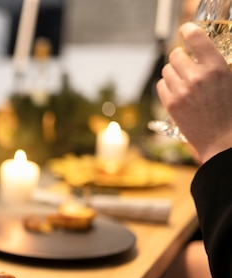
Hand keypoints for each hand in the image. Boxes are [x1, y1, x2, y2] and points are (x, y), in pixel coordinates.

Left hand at [157, 22, 231, 162]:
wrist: (222, 140)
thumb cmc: (230, 111)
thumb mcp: (231, 81)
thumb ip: (215, 66)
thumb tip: (202, 55)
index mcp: (216, 68)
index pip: (196, 38)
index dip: (188, 30)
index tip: (185, 30)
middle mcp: (196, 77)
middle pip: (176, 54)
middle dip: (181, 57)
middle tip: (188, 64)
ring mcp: (181, 91)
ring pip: (167, 70)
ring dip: (174, 72)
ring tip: (185, 81)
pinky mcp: (170, 104)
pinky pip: (161, 85)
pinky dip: (167, 85)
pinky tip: (177, 91)